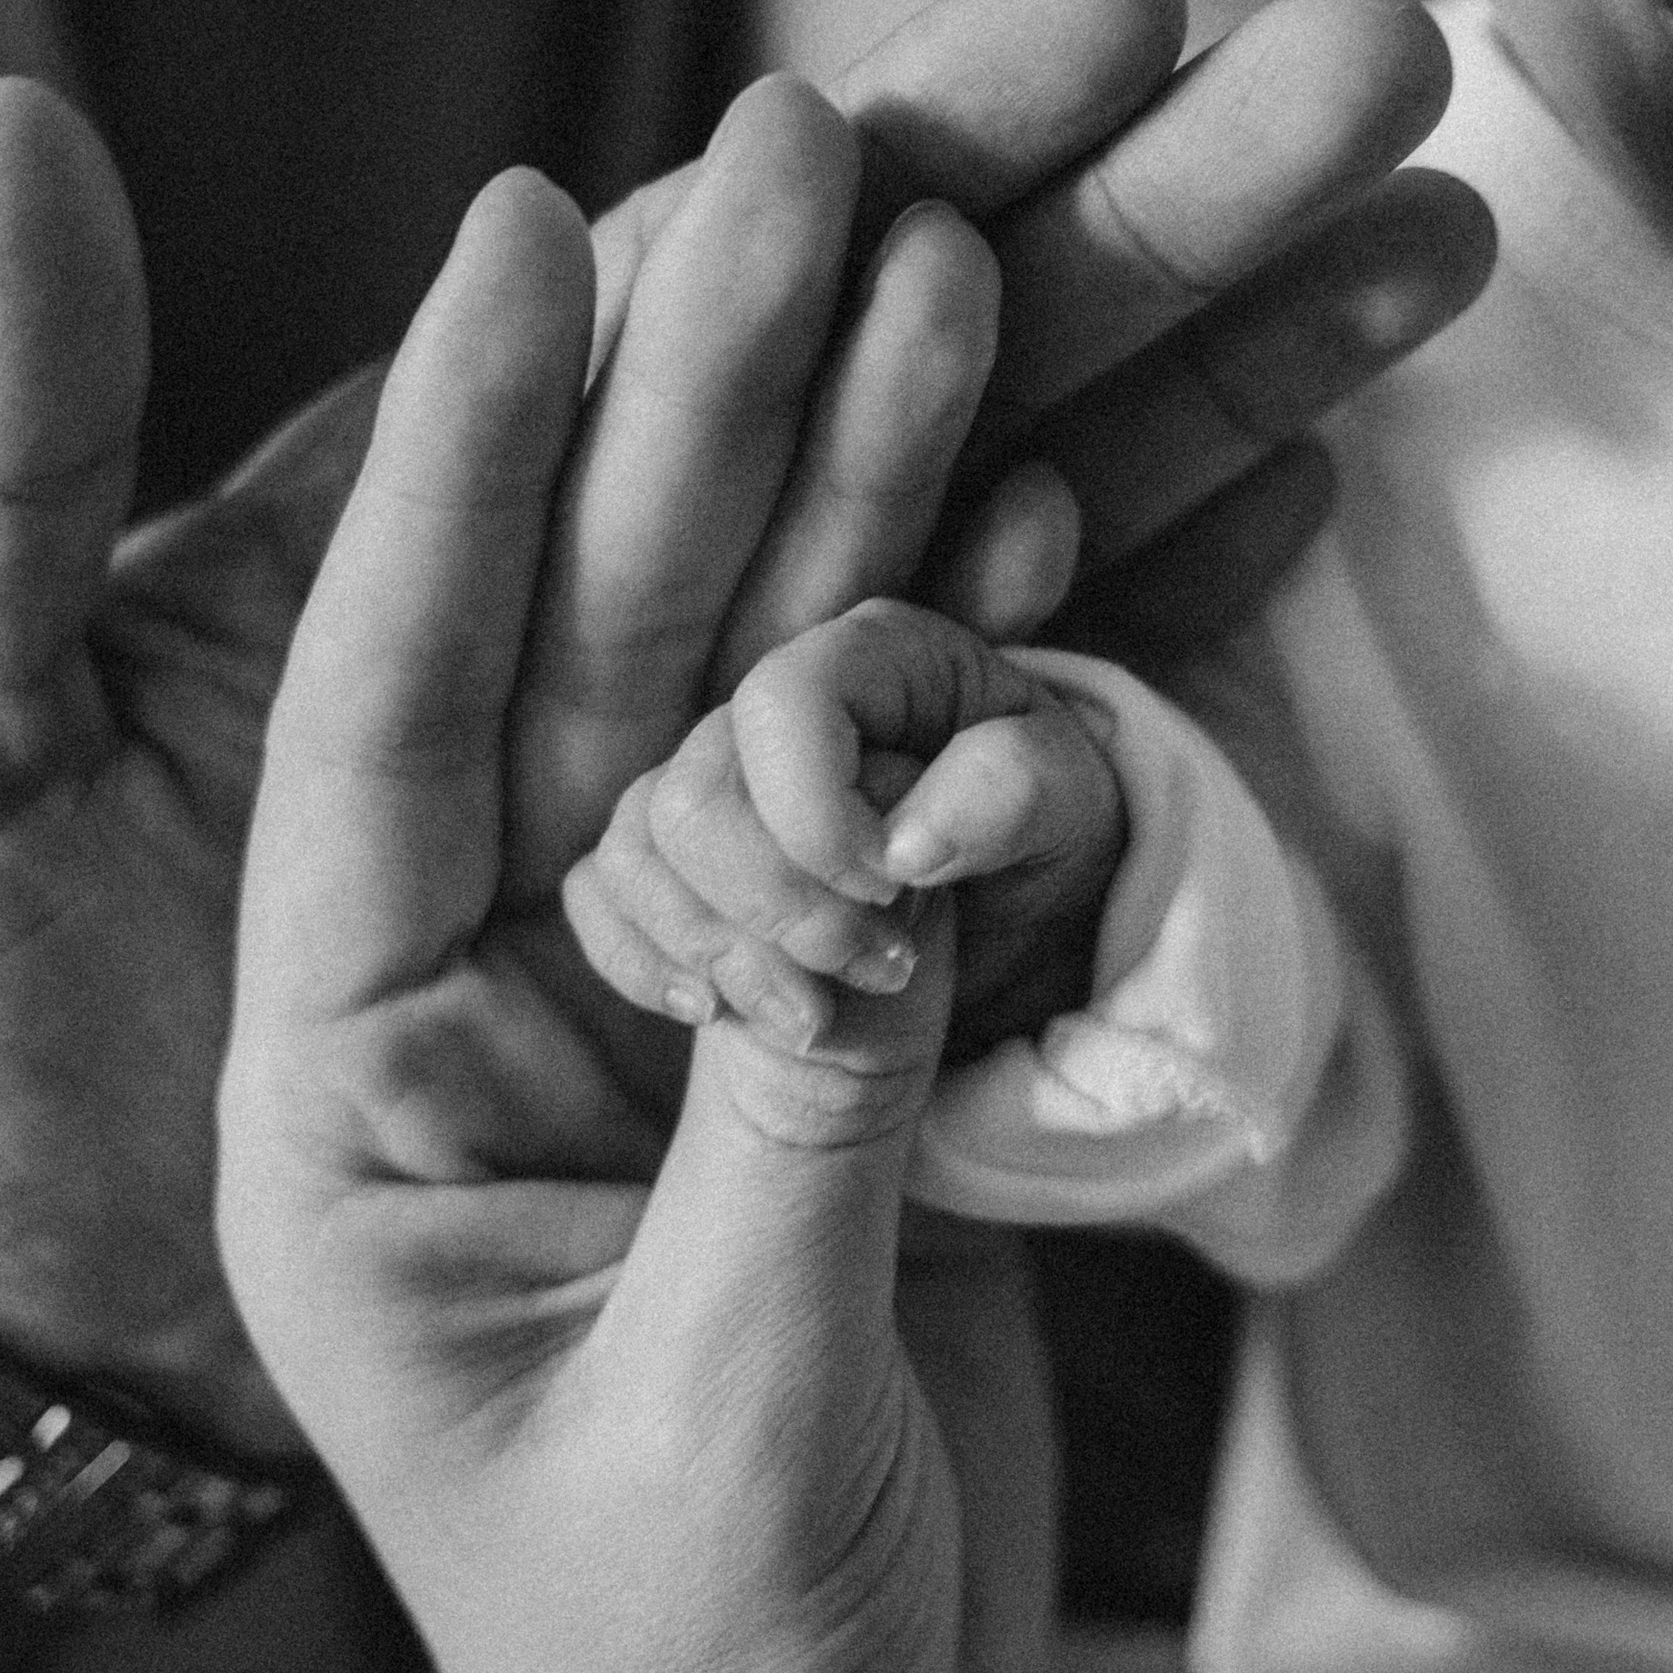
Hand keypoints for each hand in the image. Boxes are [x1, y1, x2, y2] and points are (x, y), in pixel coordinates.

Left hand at [0, 0, 1480, 1451]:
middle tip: (835, 128)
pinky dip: (1038, 661)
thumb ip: (790, 1108)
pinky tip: (1118, 475)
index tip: (541, 214)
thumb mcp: (707, 1427)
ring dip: (913, 469)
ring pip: (808, 681)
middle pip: (624, 637)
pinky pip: (953, 810)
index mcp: (358, 1072)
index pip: (395, 705)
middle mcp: (515, 986)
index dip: (463, 459)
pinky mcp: (862, 1031)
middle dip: (731, 391)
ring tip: (999, 230)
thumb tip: (887, 805)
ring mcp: (700, 993)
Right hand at [561, 597, 1123, 1067]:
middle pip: (692, 800)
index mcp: (869, 657)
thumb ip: (1012, 795)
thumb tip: (906, 844)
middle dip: (777, 911)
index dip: (819, 818)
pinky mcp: (670, 855)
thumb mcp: (1075, 805)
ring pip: (635, 853)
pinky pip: (597, 894)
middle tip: (876, 971)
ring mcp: (707, 777)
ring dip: (720, 955)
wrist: (1013, 907)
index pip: (783, 709)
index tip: (895, 895)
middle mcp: (768, 706)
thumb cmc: (1044, 831)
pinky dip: (644, 964)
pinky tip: (721, 1011)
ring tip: (819, 1014)